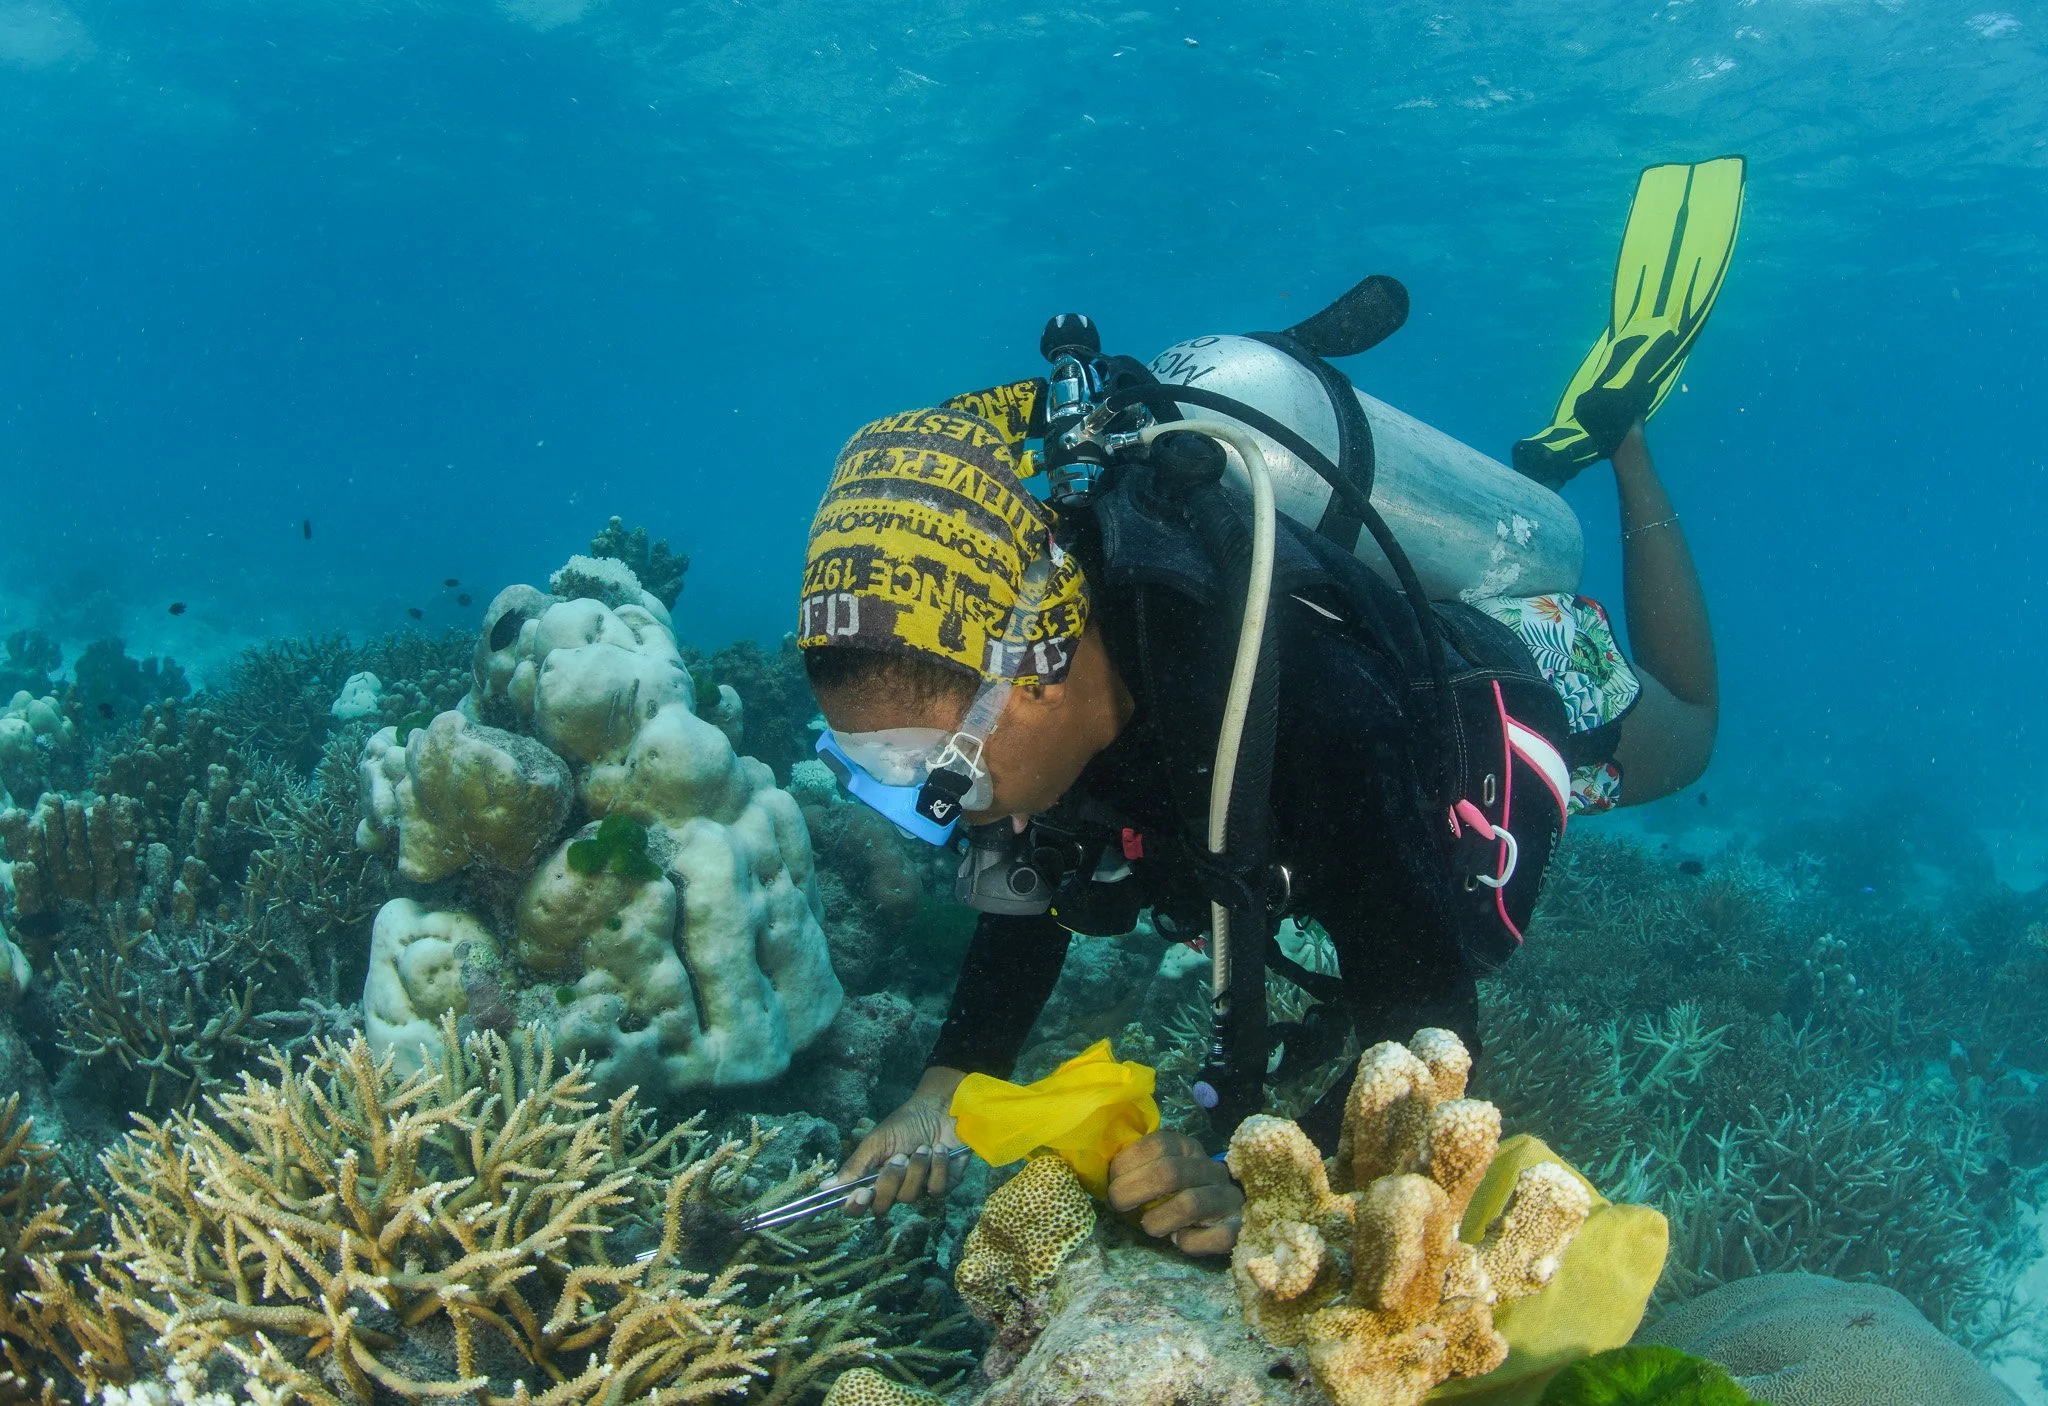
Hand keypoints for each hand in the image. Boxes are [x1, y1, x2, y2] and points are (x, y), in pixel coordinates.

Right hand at [827, 1066, 967, 1216]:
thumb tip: (823, 1188)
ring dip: (917, 1168)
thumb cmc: (906, 1123)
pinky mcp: (942, 1186)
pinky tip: (940, 1150)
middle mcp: (894, 1189)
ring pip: (910, 1197)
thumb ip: (854, 1166)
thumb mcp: (876, 1142)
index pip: (858, 1206)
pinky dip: (938, 1167)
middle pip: (883, 1206)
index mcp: (873, 1179)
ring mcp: (918, 1190)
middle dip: (891, 1180)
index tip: (863, 1193)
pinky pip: (936, 1189)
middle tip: (900, 1157)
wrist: (940, 1110)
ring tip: (924, 1147)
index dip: (857, 1206)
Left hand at [1106, 1129, 1242, 1254]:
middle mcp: (1210, 1168)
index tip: (1112, 1183)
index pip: (1157, 1144)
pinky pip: (1214, 1237)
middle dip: (1133, 1191)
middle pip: (1168, 1172)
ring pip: (1189, 1204)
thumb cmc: (1172, 1196)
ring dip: (1158, 1220)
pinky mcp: (1238, 1227)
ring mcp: (1228, 1197)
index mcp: (1187, 1148)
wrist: (1221, 1217)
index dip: (1127, 1164)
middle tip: (1119, 1206)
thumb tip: (1100, 1176)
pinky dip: (1190, 1242)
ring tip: (1150, 1226)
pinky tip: (1181, 1239)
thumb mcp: (1154, 1173)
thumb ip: (1133, 1169)